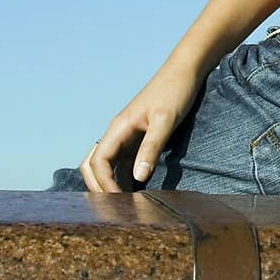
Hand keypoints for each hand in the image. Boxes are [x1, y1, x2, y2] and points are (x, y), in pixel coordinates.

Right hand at [78, 58, 202, 192]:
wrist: (185, 71)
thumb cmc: (175, 91)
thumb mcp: (165, 120)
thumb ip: (151, 148)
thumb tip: (138, 178)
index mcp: (119, 127)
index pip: (98, 161)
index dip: (104, 184)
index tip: (119, 202)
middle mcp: (118, 133)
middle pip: (93, 165)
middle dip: (99, 186)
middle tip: (116, 208)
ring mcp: (127, 136)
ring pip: (107, 165)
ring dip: (111, 184)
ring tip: (125, 205)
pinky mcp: (138, 139)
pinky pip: (123, 162)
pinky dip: (124, 178)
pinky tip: (136, 191)